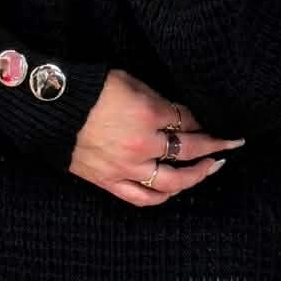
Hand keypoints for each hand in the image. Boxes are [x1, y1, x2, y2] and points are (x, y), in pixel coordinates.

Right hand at [68, 68, 243, 207]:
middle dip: (214, 146)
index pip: (187, 121)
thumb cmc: (88, 89)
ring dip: (197, 176)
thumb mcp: (129, 82)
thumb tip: (179, 114)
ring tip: (210, 168)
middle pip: (189, 151)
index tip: (210, 121)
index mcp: (149, 115)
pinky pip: (142, 198)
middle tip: (231, 144)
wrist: (49, 109)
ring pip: (172, 182)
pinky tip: (174, 191)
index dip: (202, 121)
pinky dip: (162, 196)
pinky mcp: (109, 182)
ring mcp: (127, 168)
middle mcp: (143, 145)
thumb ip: (157, 99)